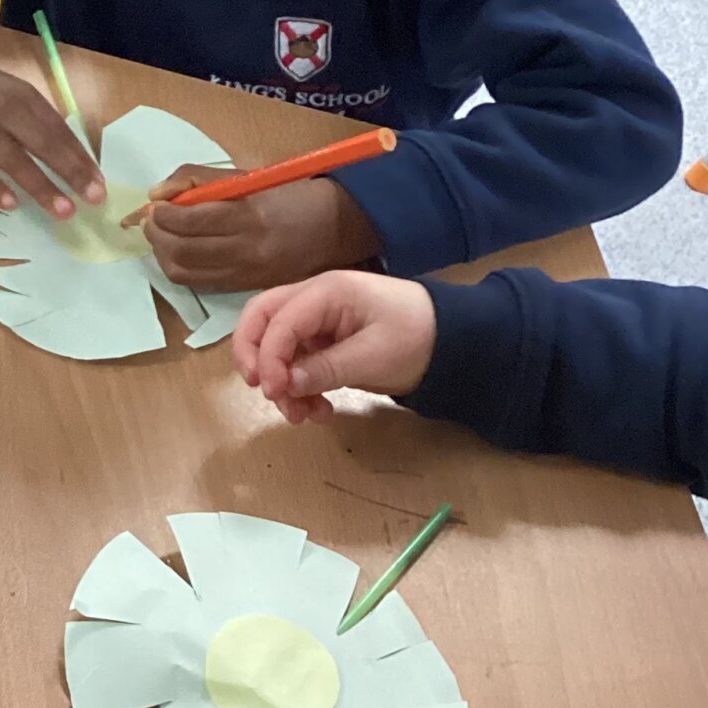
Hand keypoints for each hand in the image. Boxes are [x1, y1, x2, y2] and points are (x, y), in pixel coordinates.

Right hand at [0, 4, 104, 217]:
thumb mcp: (12, 92)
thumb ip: (36, 121)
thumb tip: (69, 159)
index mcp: (23, 97)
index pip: (59, 131)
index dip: (80, 158)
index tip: (99, 184)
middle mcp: (3, 111)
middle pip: (43, 145)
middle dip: (70, 174)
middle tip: (93, 200)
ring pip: (12, 161)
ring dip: (40, 187)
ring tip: (63, 211)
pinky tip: (11, 205)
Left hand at [136, 172, 379, 295]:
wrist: (334, 227)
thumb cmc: (289, 193)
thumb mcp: (246, 176)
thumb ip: (198, 179)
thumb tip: (156, 194)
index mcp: (249, 216)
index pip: (189, 221)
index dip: (162, 214)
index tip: (154, 204)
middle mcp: (246, 250)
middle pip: (181, 251)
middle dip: (156, 234)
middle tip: (151, 220)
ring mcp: (245, 274)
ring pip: (184, 273)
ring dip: (162, 254)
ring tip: (162, 235)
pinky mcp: (245, 288)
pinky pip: (200, 283)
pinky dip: (181, 267)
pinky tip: (182, 251)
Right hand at [233, 270, 437, 421]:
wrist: (453, 340)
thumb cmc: (417, 338)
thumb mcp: (374, 357)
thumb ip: (326, 368)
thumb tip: (285, 385)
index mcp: (326, 292)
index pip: (278, 321)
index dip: (268, 357)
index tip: (275, 392)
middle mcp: (314, 300)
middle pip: (262, 319)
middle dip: (254, 356)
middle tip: (263, 391)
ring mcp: (318, 321)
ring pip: (276, 345)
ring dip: (281, 381)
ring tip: (303, 415)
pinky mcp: (325, 341)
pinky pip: (297, 362)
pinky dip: (299, 386)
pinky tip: (318, 410)